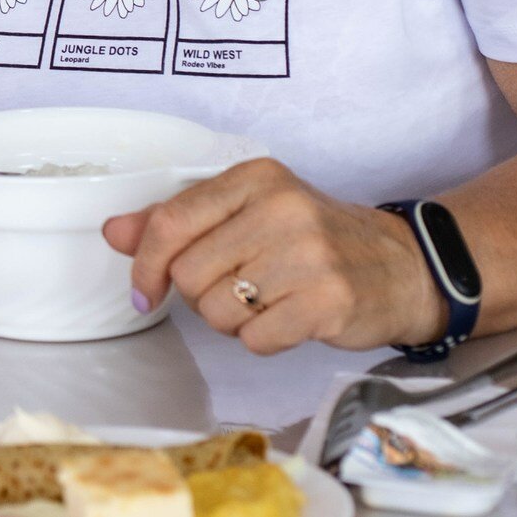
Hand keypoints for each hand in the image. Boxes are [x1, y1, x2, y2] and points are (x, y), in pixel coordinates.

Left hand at [104, 158, 442, 353]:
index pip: (171, 221)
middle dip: (200, 294)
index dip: (145, 263)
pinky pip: (255, 339)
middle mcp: (281, 209)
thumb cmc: (313, 239)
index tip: (144, 289)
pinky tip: (288, 319)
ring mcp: (308, 256)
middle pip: (189, 274)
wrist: (401, 266)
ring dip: (233, 320)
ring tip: (267, 300)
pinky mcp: (329, 303)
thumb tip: (114, 232)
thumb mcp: (247, 212)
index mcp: (254, 178)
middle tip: (237, 287)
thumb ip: (178, 221)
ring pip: (217, 311)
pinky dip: (262, 339)